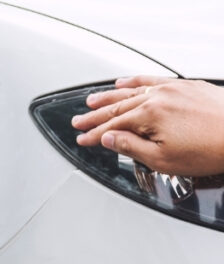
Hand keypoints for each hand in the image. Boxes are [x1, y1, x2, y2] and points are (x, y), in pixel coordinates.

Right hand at [73, 76, 223, 176]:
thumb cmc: (209, 150)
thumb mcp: (161, 159)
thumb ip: (130, 147)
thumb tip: (108, 139)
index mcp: (149, 116)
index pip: (112, 127)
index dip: (93, 136)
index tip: (82, 140)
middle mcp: (159, 97)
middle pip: (117, 106)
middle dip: (94, 116)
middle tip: (79, 121)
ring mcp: (174, 88)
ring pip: (132, 90)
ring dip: (109, 96)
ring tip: (92, 100)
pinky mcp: (187, 85)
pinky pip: (152, 80)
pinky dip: (135, 81)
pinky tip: (125, 82)